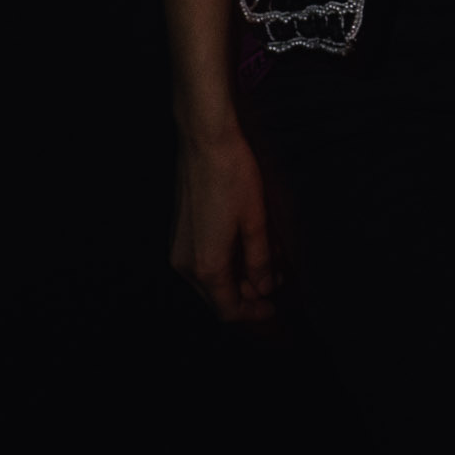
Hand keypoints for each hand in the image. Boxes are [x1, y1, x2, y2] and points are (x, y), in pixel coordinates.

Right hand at [171, 127, 274, 322]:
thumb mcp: (256, 221)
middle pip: (216, 298)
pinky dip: (225, 262)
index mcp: (206, 266)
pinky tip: (246, 245)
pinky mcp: (179, 233)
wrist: (205, 141)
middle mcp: (186, 264)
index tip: (274, 307)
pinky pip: (202, 261)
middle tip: (275, 282)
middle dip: (247, 295)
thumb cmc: (232, 176)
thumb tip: (264, 288)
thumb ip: (260, 261)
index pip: (228, 309)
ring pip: (210, 280)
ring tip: (267, 260)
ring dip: (237, 277)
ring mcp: (179, 248)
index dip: (253, 313)